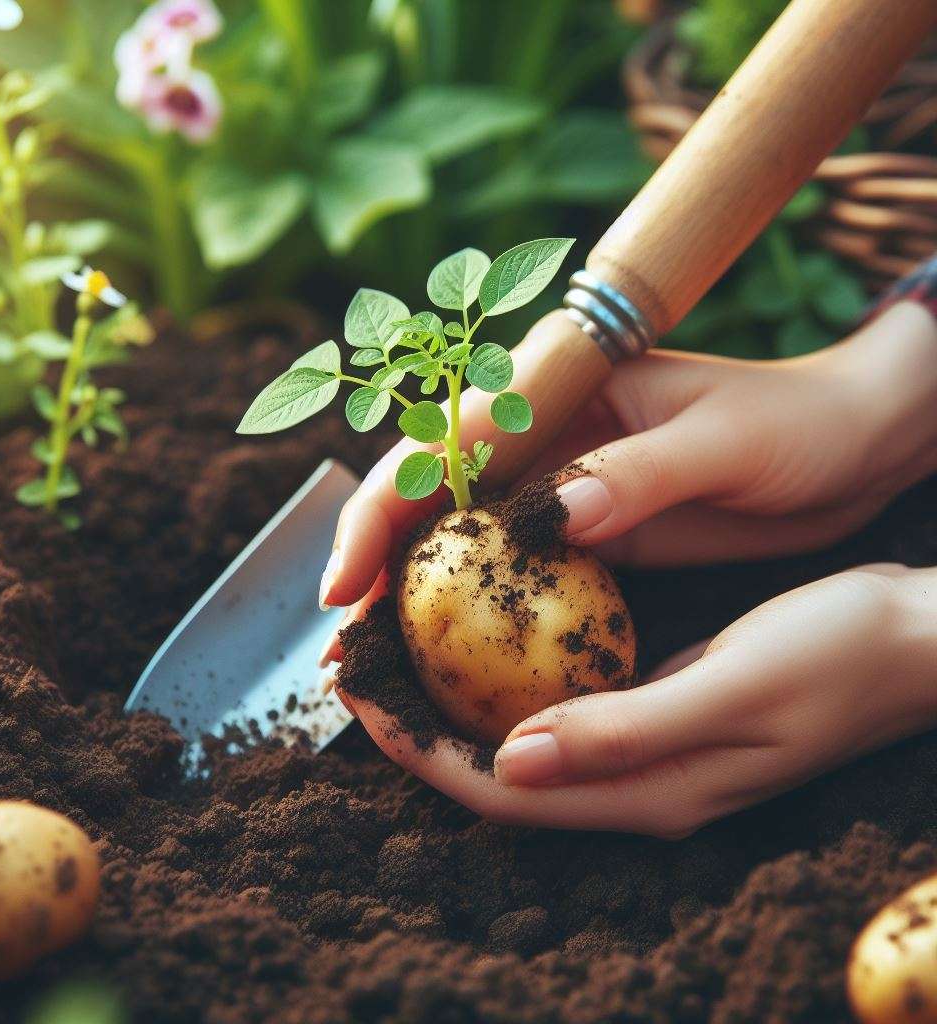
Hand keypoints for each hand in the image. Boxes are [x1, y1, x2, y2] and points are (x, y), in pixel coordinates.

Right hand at [320, 300, 936, 661]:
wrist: (848, 448)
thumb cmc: (794, 423)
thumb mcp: (722, 442)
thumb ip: (638, 473)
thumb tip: (553, 516)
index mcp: (559, 384)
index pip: (443, 438)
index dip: (383, 506)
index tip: (347, 582)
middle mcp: (542, 432)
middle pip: (429, 491)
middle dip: (374, 557)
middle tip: (341, 639)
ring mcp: (559, 484)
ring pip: (459, 536)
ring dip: (412, 594)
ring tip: (375, 659)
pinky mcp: (584, 530)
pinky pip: (510, 571)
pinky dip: (472, 610)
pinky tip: (448, 657)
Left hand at [341, 564, 936, 835]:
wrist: (915, 640)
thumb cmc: (841, 655)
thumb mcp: (737, 688)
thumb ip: (627, 732)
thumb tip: (512, 760)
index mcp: (650, 792)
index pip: (500, 788)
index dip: (419, 749)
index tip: (358, 694)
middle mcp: (638, 784)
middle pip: (495, 771)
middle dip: (418, 727)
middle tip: (358, 665)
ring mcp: (648, 751)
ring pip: (520, 740)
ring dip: (454, 702)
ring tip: (398, 650)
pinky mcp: (658, 712)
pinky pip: (558, 708)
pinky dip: (505, 679)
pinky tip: (483, 642)